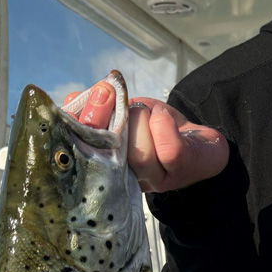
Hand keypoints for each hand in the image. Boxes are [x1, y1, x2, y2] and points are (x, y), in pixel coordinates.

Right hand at [63, 82, 228, 192]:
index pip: (78, 151)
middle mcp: (125, 178)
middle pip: (104, 151)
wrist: (197, 140)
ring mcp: (153, 179)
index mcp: (104, 164)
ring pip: (137, 152)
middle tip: (107, 92)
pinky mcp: (179, 171)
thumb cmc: (154, 126)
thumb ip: (97, 106)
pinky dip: (163, 124)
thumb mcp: (122, 111)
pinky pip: (168, 150)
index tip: (76, 100)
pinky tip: (162, 116)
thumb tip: (73, 98)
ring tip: (147, 112)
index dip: (73, 125)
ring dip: (140, 119)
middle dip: (102, 114)